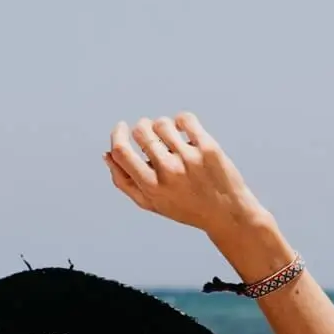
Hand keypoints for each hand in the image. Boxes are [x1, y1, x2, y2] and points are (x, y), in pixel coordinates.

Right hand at [105, 113, 272, 241]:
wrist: (226, 213)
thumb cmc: (185, 207)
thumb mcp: (152, 202)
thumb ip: (125, 182)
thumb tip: (107, 155)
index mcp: (150, 187)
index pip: (121, 151)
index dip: (118, 134)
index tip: (122, 128)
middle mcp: (168, 172)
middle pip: (141, 132)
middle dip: (141, 127)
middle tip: (150, 134)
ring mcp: (189, 159)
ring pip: (162, 123)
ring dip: (162, 125)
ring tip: (170, 136)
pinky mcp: (208, 148)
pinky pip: (185, 119)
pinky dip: (182, 120)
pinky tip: (184, 130)